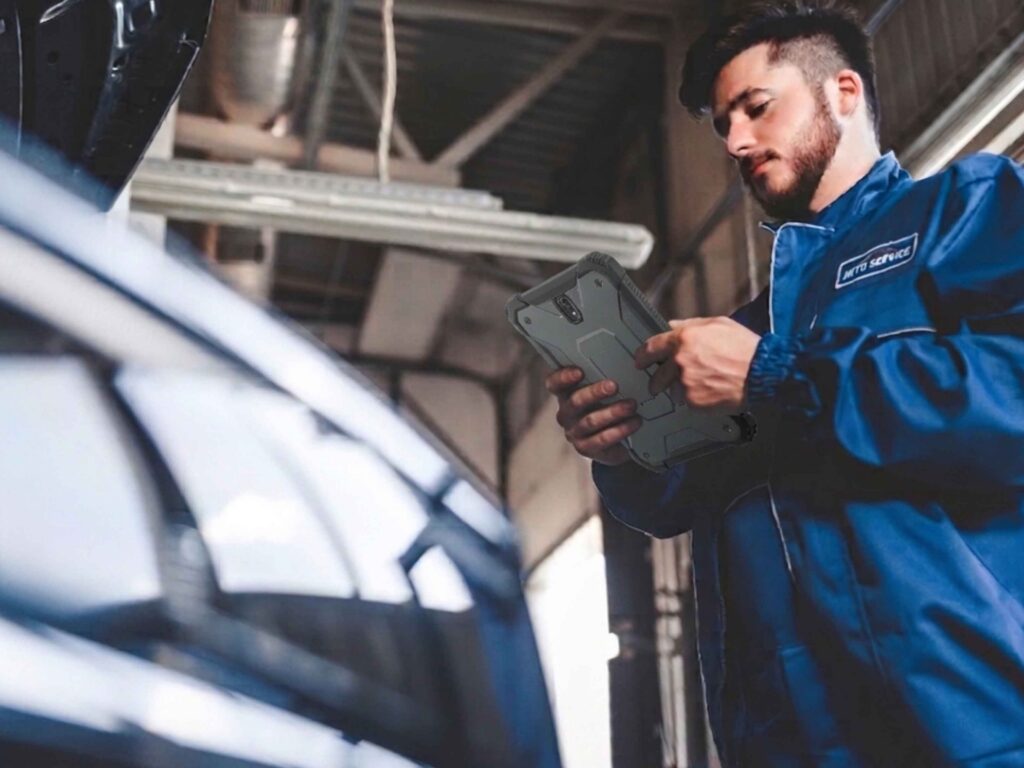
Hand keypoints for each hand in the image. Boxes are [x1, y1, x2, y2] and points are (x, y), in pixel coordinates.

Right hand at [545, 367, 641, 465]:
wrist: (613, 438)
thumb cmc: (606, 404)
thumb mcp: (603, 388)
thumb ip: (604, 375)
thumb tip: (626, 354)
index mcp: (565, 394)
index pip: (554, 383)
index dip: (563, 377)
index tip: (579, 371)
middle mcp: (566, 414)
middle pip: (575, 402)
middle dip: (595, 392)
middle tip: (614, 386)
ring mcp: (574, 432)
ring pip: (590, 421)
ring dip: (613, 412)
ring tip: (632, 405)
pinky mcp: (586, 448)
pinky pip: (601, 440)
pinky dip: (619, 431)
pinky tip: (633, 423)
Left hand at [635, 317, 760, 410]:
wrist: (762, 373)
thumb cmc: (745, 348)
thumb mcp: (718, 324)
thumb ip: (691, 324)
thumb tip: (673, 325)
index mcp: (684, 338)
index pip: (651, 347)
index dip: (643, 355)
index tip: (640, 361)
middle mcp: (680, 360)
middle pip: (657, 374)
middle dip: (659, 378)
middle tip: (669, 379)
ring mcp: (685, 382)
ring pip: (671, 389)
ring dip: (680, 388)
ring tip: (702, 384)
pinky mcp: (693, 401)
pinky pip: (685, 402)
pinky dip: (693, 399)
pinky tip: (709, 391)